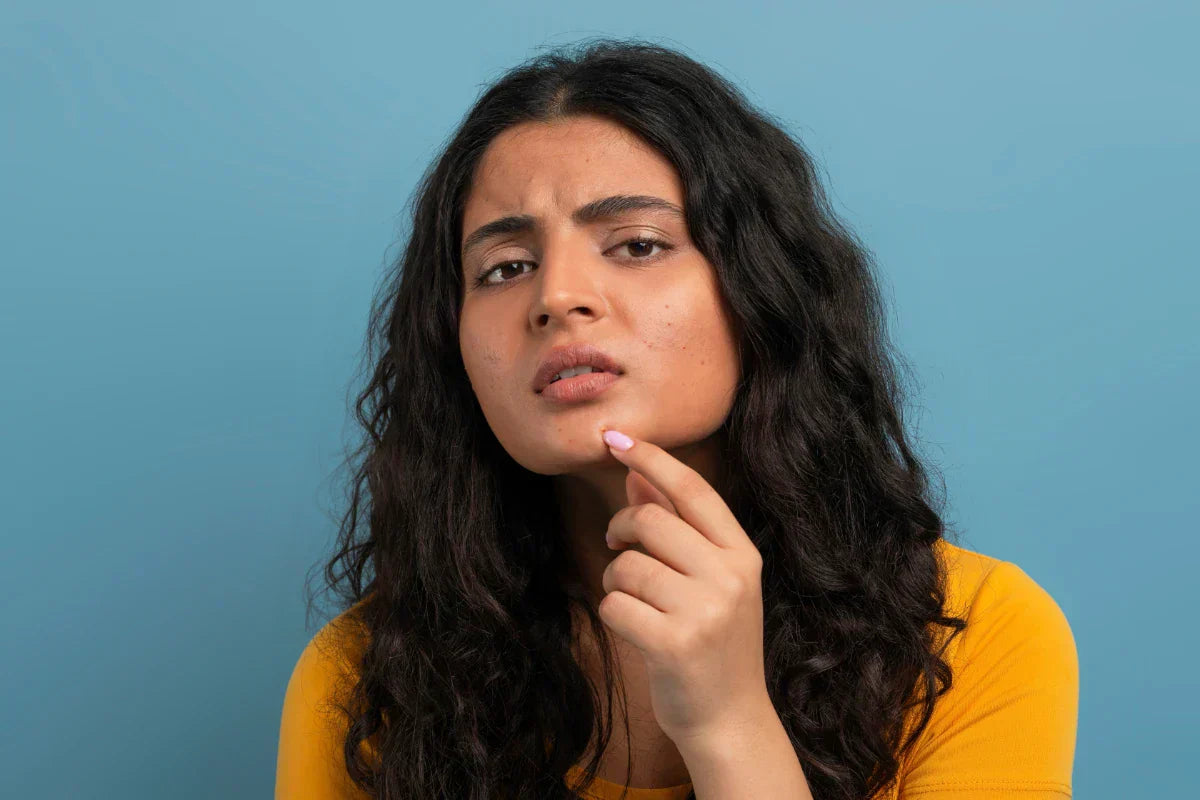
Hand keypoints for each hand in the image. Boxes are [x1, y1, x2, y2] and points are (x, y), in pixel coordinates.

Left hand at [597, 428, 771, 744]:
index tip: (615, 437)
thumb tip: (636, 473)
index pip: (692, 490)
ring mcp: (706, 611)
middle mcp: (731, 577)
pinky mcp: (674, 644)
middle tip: (617, 544)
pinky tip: (635, 630)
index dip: (651, 457)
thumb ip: (676, 526)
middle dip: (621, 527)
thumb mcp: (709, 580)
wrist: (731, 721)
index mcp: (743, 555)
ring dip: (617, 580)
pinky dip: (614, 613)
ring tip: (636, 602)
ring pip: (627, 564)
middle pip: (650, 520)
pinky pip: (615, 604)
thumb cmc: (714, 644)